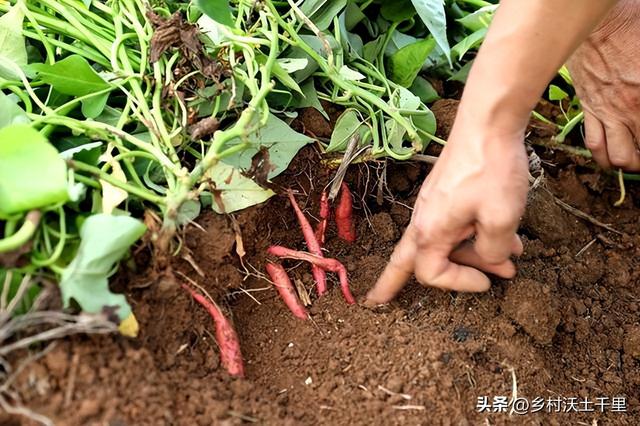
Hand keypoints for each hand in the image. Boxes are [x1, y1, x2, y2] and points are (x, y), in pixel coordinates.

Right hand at [365, 123, 528, 303]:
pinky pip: (451, 224)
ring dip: (470, 256)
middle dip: (404, 281)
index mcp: (430, 230)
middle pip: (405, 261)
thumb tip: (493, 258)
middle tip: (411, 296)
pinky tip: (502, 234)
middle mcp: (423, 219)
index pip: (431, 274)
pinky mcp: (444, 193)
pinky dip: (472, 236)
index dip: (460, 283)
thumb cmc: (490, 169)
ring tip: (507, 260)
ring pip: (439, 242)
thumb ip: (494, 250)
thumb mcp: (501, 218)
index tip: (488, 282)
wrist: (487, 123)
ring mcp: (432, 205)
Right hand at [568, 0, 639, 170]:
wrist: (597, 27)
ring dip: (624, 163)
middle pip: (636, 157)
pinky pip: (593, 142)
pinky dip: (601, 154)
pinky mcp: (589, 109)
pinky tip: (608, 154)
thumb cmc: (631, 31)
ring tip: (631, 160)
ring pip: (614, 157)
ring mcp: (606, 113)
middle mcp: (627, 112)